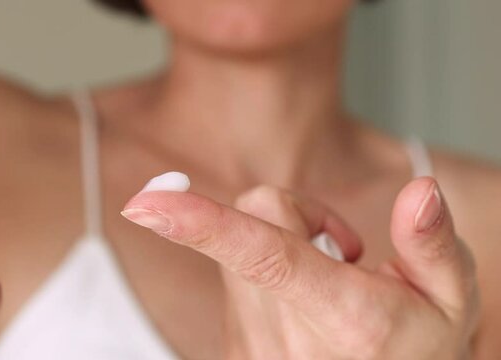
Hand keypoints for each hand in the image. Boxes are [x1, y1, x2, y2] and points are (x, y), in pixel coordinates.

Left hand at [121, 179, 478, 358]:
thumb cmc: (419, 348)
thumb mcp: (449, 300)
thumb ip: (432, 245)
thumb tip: (419, 193)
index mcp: (344, 315)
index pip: (264, 253)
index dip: (201, 223)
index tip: (144, 205)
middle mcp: (284, 334)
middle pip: (255, 216)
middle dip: (296, 211)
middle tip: (342, 250)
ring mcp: (252, 344)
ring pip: (238, 244)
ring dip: (280, 242)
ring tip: (326, 283)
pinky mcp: (236, 345)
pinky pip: (232, 277)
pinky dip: (263, 273)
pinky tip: (300, 305)